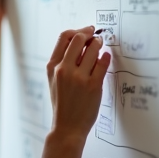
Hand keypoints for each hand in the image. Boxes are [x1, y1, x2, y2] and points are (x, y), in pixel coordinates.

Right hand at [46, 26, 111, 141]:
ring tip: (101, 46)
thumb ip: (62, 62)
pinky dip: (105, 57)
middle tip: (96, 36)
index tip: (87, 31)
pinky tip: (105, 57)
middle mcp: (64, 69)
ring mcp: (78, 77)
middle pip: (79, 39)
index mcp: (52, 66)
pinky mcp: (93, 85)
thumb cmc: (62, 103)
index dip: (78, 30)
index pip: (64, 37)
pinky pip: (102, 63)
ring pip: (93, 49)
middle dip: (90, 34)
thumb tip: (80, 42)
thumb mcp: (53, 80)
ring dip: (99, 44)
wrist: (67, 127)